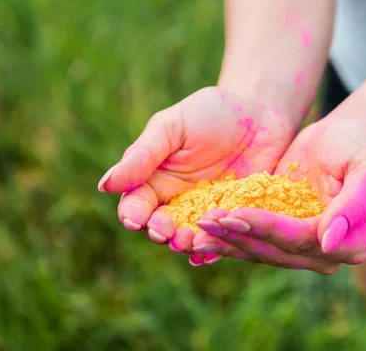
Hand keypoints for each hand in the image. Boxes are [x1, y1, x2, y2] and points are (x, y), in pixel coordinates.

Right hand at [97, 87, 294, 264]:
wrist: (260, 112)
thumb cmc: (209, 113)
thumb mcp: (172, 127)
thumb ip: (142, 156)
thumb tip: (105, 185)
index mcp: (156, 182)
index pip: (136, 206)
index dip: (133, 215)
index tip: (135, 219)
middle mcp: (179, 204)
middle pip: (162, 229)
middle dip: (161, 234)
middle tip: (167, 234)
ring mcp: (209, 214)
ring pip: (193, 238)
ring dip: (189, 244)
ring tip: (191, 243)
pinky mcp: (238, 219)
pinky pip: (226, 239)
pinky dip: (219, 248)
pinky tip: (215, 253)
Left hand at [191, 119, 365, 273]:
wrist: (341, 137)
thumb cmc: (359, 147)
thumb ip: (353, 206)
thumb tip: (329, 243)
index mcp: (350, 243)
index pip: (302, 240)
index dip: (267, 229)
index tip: (236, 213)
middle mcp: (325, 253)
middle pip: (276, 250)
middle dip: (239, 235)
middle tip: (206, 220)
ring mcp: (301, 248)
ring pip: (259, 250)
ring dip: (227, 239)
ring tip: (198, 225)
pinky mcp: (279, 236)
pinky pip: (252, 240)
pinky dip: (227, 236)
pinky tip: (202, 228)